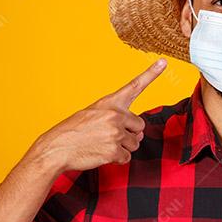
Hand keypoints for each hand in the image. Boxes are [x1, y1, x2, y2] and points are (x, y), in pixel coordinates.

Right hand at [32, 59, 166, 172]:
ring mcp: (115, 133)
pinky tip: (101, 154)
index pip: (134, 86)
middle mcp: (115, 115)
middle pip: (140, 126)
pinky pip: (126, 157)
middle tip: (109, 136)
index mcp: (110, 103)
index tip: (164, 61)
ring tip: (103, 144)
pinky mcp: (114, 150)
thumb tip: (140, 134)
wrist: (57, 147)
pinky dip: (117, 159)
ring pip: (135, 143)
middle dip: (129, 134)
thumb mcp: (93, 114)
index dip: (151, 74)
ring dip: (123, 147)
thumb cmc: (74, 131)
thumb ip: (117, 118)